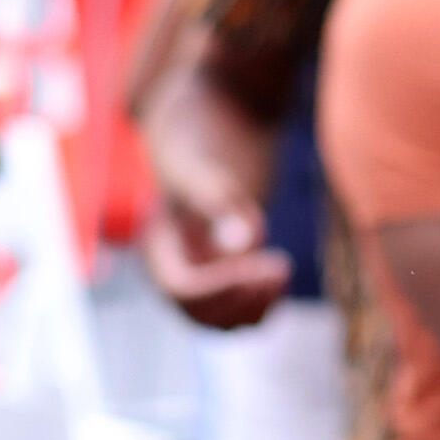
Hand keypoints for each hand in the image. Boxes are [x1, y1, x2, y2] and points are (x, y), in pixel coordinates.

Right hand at [136, 61, 292, 329]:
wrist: (211, 122)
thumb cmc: (204, 139)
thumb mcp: (209, 166)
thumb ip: (222, 202)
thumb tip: (246, 241)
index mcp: (157, 242)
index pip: (182, 288)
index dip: (223, 289)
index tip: (266, 267)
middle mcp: (170, 263)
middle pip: (198, 311)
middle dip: (240, 299)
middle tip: (280, 270)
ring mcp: (194, 270)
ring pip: (217, 317)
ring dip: (251, 307)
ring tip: (282, 274)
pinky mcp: (218, 270)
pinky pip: (234, 306)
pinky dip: (257, 304)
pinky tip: (280, 279)